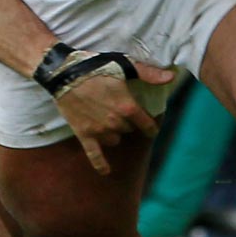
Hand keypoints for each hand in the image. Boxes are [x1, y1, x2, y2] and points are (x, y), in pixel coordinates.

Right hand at [54, 58, 173, 174]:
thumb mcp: (124, 65)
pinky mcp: (84, 134)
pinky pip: (94, 154)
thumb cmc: (95, 66)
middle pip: (129, 130)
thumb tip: (171, 77)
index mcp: (128, 107)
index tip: (151, 127)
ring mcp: (99, 130)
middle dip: (127, 122)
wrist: (64, 73)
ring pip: (114, 139)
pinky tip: (106, 172)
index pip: (147, 125)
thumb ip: (148, 74)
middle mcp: (115, 122)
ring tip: (105, 120)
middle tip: (118, 109)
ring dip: (113, 132)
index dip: (150, 126)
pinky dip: (100, 164)